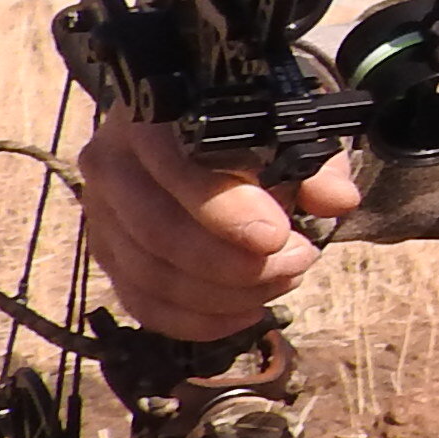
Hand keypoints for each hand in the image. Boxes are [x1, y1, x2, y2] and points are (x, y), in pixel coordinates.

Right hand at [81, 113, 357, 342]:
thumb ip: (315, 165)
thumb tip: (336, 201)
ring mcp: (102, 213)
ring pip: (152, 276)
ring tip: (284, 280)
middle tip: (298, 262)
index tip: (278, 236)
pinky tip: (247, 311)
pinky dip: (198, 320)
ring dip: (226, 295)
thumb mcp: (289, 130)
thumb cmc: (246, 129)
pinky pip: (143, 303)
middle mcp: (114, 163)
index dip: (226, 212)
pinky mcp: (106, 253)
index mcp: (153, 117)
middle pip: (160, 234)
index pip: (176, 169)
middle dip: (235, 265)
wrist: (198, 128)